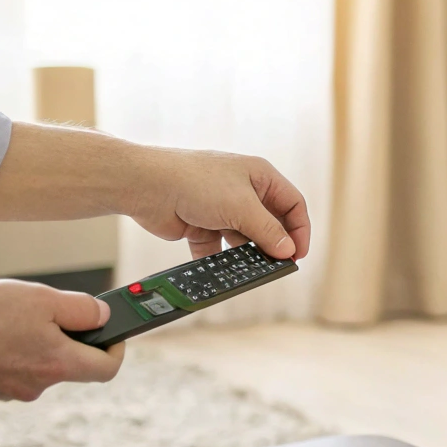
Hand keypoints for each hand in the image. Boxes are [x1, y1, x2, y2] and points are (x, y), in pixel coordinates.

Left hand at [0, 124, 312, 261]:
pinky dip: (217, 259)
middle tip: (276, 266)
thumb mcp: (242, 207)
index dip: (300, 229)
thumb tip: (287, 250)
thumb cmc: (195, 182)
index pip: (292, 203)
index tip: (298, 254)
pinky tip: (218, 270)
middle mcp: (242, 189)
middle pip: (269, 223)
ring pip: (242, 237)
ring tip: (248, 271)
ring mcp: (220, 207)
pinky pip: (216, 247)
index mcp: (259, 175)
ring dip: (245, 255)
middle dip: (272, 245)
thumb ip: (268, 231)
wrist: (147, 186)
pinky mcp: (200, 224)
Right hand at [0, 280, 124, 403]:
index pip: (106, 369)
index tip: (112, 332)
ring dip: (29, 343)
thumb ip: (80, 309)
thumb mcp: (40, 298)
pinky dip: (0, 353)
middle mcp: (34, 387)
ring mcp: (3, 394)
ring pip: (31, 366)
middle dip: (64, 338)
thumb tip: (103, 317)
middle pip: (66, 365)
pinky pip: (1, 371)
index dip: (115, 349)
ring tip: (3, 316)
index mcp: (57, 366)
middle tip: (46, 310)